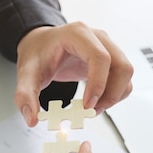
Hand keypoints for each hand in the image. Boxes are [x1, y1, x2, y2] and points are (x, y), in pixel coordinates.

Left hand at [14, 22, 133, 126]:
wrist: (41, 44)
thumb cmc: (38, 53)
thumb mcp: (26, 72)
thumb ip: (25, 95)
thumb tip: (32, 118)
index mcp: (77, 34)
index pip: (101, 57)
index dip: (98, 83)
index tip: (88, 105)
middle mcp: (98, 38)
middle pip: (122, 66)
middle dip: (111, 94)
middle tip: (92, 110)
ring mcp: (108, 47)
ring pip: (126, 73)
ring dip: (115, 95)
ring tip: (94, 108)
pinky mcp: (112, 59)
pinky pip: (124, 78)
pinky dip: (116, 93)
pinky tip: (98, 101)